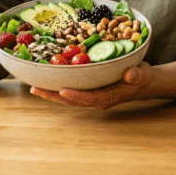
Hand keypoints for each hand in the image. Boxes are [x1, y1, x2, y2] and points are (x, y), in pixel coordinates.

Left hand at [30, 62, 153, 109]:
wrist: (141, 82)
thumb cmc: (141, 77)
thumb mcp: (141, 74)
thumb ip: (136, 75)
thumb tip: (130, 75)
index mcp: (108, 97)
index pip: (89, 98)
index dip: (75, 95)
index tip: (62, 90)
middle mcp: (96, 99)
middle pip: (71, 100)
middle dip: (53, 95)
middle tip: (35, 89)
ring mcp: (91, 95)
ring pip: (67, 97)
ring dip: (51, 92)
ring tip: (34, 86)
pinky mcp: (87, 90)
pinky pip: (70, 89)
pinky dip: (57, 85)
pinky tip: (46, 79)